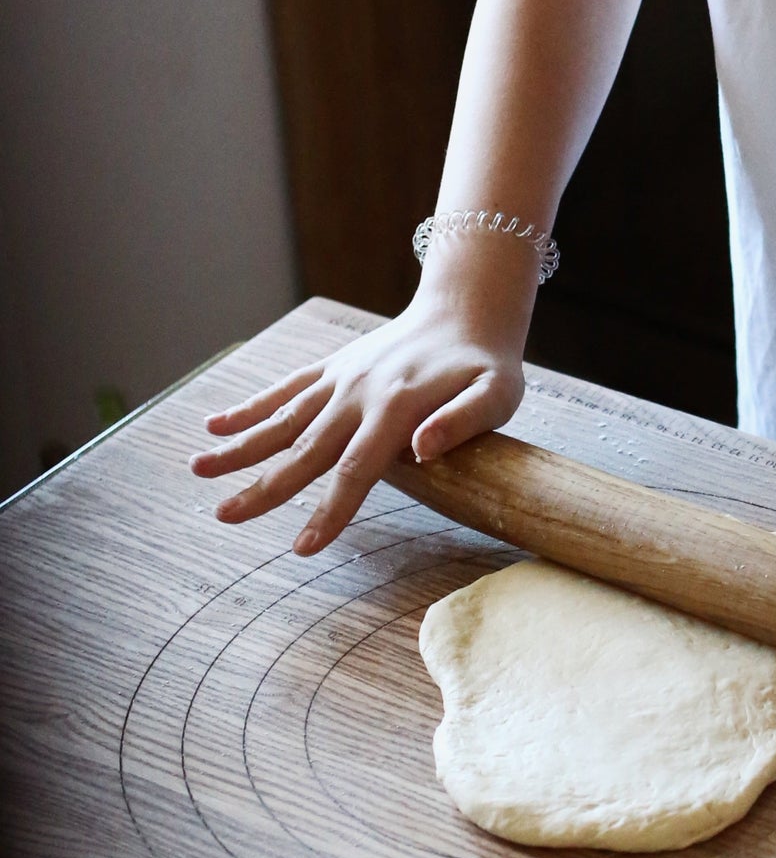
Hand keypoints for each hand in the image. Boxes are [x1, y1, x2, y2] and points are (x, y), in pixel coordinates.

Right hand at [190, 261, 527, 554]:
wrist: (466, 310)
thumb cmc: (487, 363)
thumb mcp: (496, 394)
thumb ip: (463, 420)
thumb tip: (424, 451)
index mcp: (396, 408)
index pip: (357, 470)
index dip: (329, 510)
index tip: (303, 546)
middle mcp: (358, 394)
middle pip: (305, 450)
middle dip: (264, 487)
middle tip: (224, 516)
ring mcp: (340, 379)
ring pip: (282, 419)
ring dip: (240, 445)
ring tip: (198, 468)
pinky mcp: (333, 368)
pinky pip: (286, 390)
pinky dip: (251, 408)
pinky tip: (215, 425)